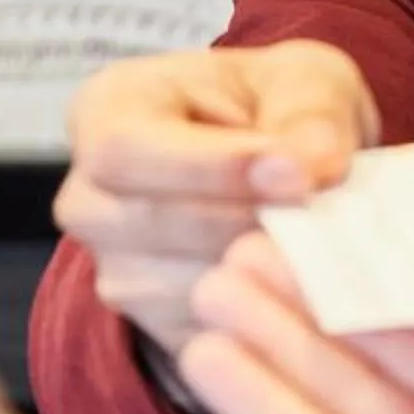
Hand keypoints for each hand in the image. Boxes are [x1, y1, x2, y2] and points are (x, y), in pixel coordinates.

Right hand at [53, 42, 378, 359]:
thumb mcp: (308, 81)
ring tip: (324, 245)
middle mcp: (89, 196)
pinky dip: (262, 313)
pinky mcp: (152, 324)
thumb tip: (311, 165)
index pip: (126, 149)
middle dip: (245, 224)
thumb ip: (310, 113)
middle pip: (147, 225)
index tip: (294, 175)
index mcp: (108, 110)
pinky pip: (204, 332)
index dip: (210, 167)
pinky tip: (309, 285)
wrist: (281, 171)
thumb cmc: (280, 109)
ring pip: (177, 287)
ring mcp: (114, 268)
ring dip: (258, 274)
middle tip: (323, 217)